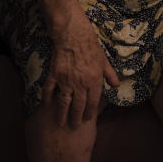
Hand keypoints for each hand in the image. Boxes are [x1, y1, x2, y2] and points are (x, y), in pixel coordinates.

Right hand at [43, 10, 118, 127]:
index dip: (89, 112)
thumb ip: (110, 74)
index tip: (87, 119)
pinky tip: (46, 105)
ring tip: (60, 123)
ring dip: (62, 114)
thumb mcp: (104, 60)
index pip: (92, 102)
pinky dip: (47, 98)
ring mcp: (66, 80)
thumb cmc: (91, 46)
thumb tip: (116, 85)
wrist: (73, 34)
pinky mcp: (54, 74)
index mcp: (94, 81)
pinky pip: (50, 89)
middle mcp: (80, 83)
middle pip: (78, 106)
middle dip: (76, 118)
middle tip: (73, 127)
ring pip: (64, 102)